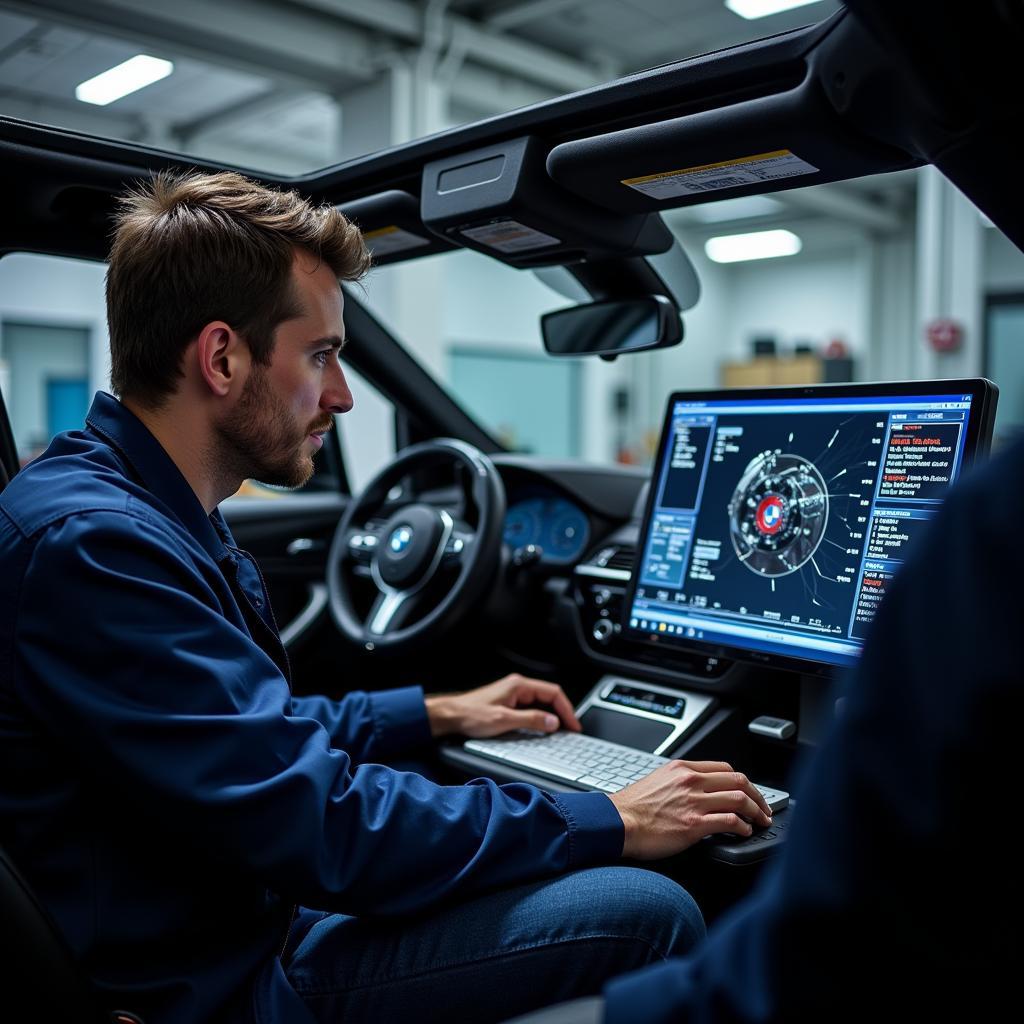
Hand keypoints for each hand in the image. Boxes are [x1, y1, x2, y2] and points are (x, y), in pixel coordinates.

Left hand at [425, 674, 581, 738]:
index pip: (553, 692)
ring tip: (560, 732)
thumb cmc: (471, 715)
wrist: (451, 716)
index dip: (567, 709)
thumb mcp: (504, 720)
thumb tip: (553, 722)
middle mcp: (517, 687)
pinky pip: (532, 708)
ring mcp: (513, 694)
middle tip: (570, 730)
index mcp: (519, 685)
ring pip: (541, 703)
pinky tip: (542, 729)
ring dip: (552, 716)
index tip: (573, 725)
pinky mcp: (508, 703)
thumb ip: (531, 720)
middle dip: (562, 713)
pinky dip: (541, 718)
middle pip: (549, 697)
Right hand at [609, 760, 772, 859]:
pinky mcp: (694, 824)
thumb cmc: (632, 807)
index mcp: (682, 768)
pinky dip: (743, 827)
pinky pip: (730, 821)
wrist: (617, 822)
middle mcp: (691, 781)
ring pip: (740, 799)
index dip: (742, 781)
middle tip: (763, 808)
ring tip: (760, 821)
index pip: (724, 768)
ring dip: (756, 812)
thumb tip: (698, 792)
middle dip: (757, 796)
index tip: (748, 792)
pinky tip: (744, 832)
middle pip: (738, 780)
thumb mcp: (658, 781)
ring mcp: (694, 802)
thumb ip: (680, 782)